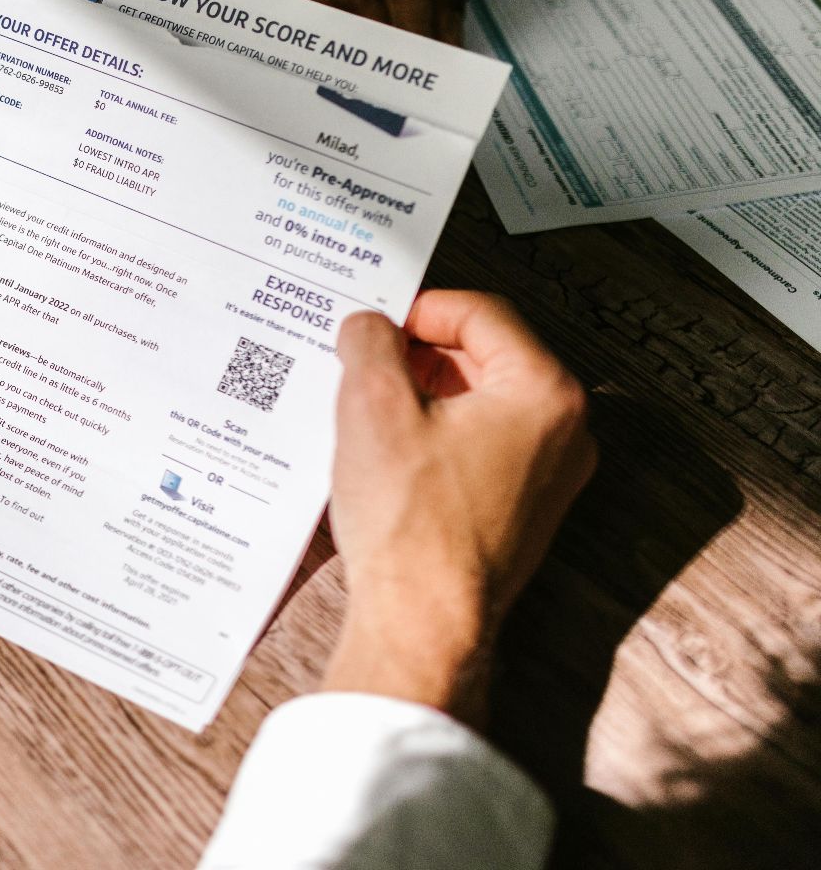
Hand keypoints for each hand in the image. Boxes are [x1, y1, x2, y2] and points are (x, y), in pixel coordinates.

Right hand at [321, 291, 594, 725]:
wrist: (425, 623)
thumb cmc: (411, 526)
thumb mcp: (371, 405)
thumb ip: (371, 342)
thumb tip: (371, 326)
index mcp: (544, 394)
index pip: (482, 313)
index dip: (420, 309)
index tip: (377, 325)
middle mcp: (565, 432)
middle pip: (487, 356)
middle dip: (421, 354)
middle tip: (366, 364)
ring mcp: (551, 475)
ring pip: (484, 403)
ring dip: (428, 395)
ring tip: (371, 411)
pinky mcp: (526, 509)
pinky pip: (484, 447)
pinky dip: (440, 436)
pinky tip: (393, 455)